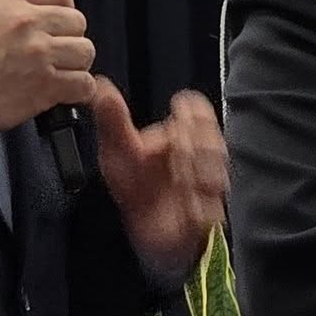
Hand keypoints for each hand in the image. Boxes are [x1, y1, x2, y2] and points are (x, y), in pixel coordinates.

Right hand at [0, 0, 95, 131]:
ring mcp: (40, 53)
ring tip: (62, 72)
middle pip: (77, 22)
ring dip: (76, 64)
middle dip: (70, 37)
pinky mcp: (46, 85)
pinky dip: (79, 90)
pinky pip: (83, 84)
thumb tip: (30, 11)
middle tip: (58, 51)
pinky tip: (66, 92)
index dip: (64, 5)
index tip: (61, 20)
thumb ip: (7, 8)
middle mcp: (28, 22)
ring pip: (84, 52)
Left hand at [90, 80, 228, 273]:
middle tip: (177, 149)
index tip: (179, 113)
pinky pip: (209, 210)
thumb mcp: (117, 150)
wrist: (144, 230)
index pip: (200, 113)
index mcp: (182, 137)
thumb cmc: (136, 185)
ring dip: (196, 173)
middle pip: (213, 141)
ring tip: (179, 177)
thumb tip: (100, 85)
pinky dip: (196, 206)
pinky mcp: (206, 220)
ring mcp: (206, 190)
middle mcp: (200, 160)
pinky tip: (184, 204)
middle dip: (194, 143)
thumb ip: (112, 119)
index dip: (194, 111)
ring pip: (216, 175)